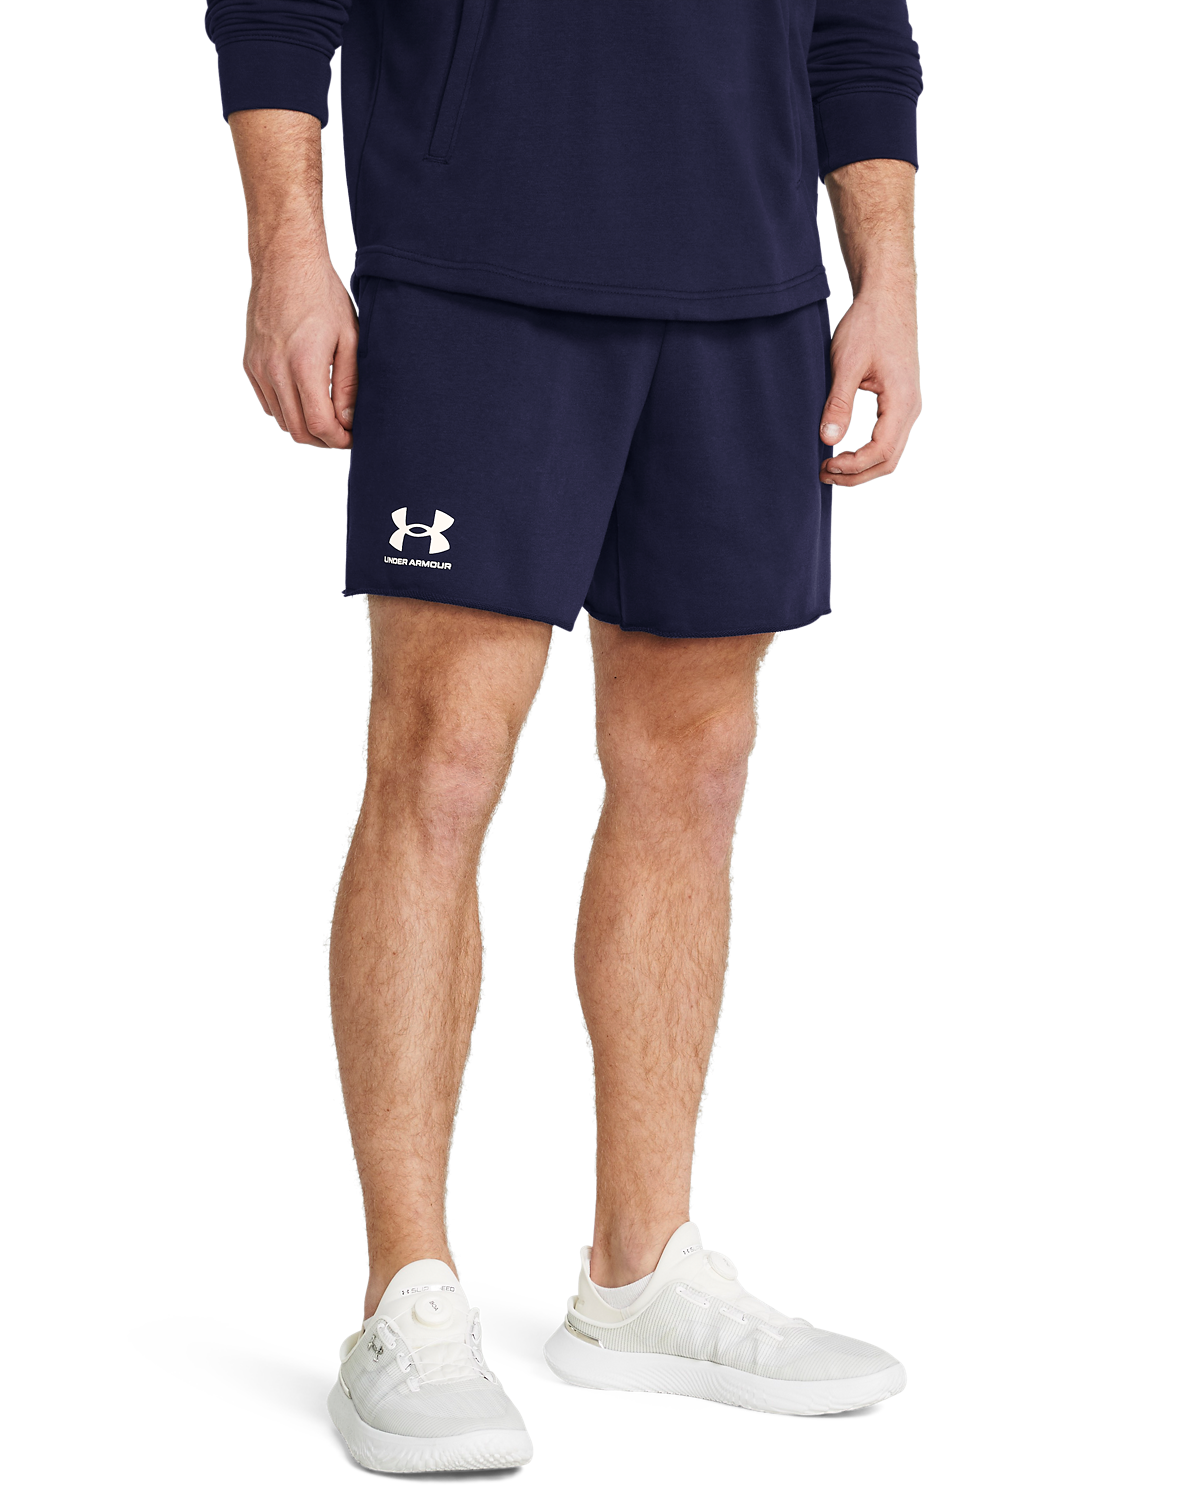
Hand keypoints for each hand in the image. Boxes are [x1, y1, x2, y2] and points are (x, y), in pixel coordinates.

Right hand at [243, 250, 357, 448]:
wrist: (284, 262)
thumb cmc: (323, 295)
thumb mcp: (349, 338)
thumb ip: (349, 384)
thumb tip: (348, 421)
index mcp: (304, 364)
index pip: (319, 425)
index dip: (339, 440)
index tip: (353, 437)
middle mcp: (276, 370)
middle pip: (298, 431)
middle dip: (324, 440)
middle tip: (343, 432)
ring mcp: (259, 368)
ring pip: (281, 420)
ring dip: (305, 425)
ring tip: (327, 413)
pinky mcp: (249, 363)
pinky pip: (268, 404)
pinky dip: (287, 410)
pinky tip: (304, 395)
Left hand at [818, 288, 920, 485]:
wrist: (887, 298)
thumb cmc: (869, 324)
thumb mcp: (847, 363)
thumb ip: (839, 403)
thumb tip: (828, 439)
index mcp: (902, 400)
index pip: (882, 451)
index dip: (854, 466)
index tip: (826, 464)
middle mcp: (912, 407)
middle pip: (889, 460)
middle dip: (856, 474)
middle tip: (824, 473)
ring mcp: (909, 405)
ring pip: (890, 453)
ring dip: (862, 467)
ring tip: (831, 466)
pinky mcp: (901, 401)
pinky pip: (889, 438)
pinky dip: (868, 453)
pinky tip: (845, 451)